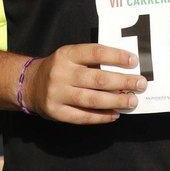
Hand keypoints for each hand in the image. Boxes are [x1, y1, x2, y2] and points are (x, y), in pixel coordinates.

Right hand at [21, 44, 146, 124]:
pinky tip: (115, 114)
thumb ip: (92, 60)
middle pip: (98, 79)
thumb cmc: (59, 68)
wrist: (28, 85)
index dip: (117, 57)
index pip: (96, 53)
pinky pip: (83, 117)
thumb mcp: (70, 56)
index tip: (134, 62)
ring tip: (132, 101)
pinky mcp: (56, 112)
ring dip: (116, 101)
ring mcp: (58, 94)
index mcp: (66, 54)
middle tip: (141, 84)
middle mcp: (61, 73)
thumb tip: (126, 67)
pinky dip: (102, 117)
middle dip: (123, 82)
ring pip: (92, 99)